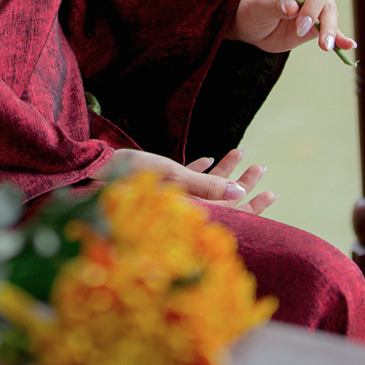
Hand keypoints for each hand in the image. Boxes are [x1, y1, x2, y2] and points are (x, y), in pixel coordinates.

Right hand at [89, 147, 276, 214]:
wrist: (90, 173)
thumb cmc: (128, 175)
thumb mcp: (172, 177)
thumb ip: (206, 187)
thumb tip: (242, 196)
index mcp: (189, 211)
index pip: (230, 212)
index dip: (254, 206)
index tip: (274, 193)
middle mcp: (182, 208)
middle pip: (222, 198)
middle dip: (243, 182)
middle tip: (263, 167)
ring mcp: (170, 198)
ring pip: (206, 187)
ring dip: (224, 172)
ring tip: (240, 153)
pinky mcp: (156, 187)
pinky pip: (185, 181)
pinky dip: (198, 170)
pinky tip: (206, 158)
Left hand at [227, 0, 356, 55]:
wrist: (256, 27)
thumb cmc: (252, 8)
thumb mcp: (256, 7)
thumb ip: (273, 5)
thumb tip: (292, 9)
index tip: (287, 0)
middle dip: (313, 7)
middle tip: (300, 28)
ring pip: (329, 7)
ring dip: (328, 26)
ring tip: (324, 45)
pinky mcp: (322, 18)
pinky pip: (334, 26)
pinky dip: (340, 36)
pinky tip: (347, 45)